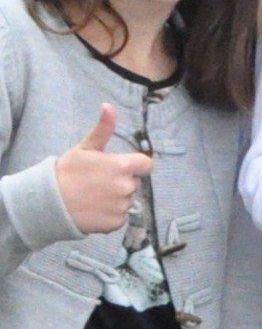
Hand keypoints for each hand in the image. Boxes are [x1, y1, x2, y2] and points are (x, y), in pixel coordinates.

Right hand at [52, 105, 152, 234]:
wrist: (48, 202)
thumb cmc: (66, 172)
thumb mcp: (84, 148)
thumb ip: (102, 129)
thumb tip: (109, 106)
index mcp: (122, 166)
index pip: (146, 164)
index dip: (135, 165)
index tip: (120, 167)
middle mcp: (127, 187)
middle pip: (134, 182)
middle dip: (120, 181)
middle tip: (97, 181)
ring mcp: (122, 206)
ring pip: (126, 200)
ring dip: (115, 198)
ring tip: (92, 196)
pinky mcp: (117, 223)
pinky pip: (120, 216)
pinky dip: (110, 214)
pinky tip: (93, 208)